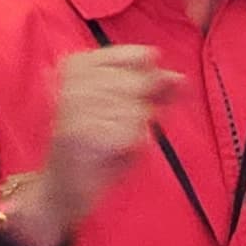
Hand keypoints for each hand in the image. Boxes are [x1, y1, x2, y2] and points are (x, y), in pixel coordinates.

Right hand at [28, 44, 180, 245]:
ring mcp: (73, 103)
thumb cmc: (99, 147)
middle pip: (140, 84)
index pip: (139, 56)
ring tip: (113, 140)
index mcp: (78, 64)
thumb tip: (181, 77)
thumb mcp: (129, 112)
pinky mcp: (79, 131)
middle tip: (118, 128)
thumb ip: (155, 92)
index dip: (149, 83)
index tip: (134, 102)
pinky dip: (132, 146)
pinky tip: (114, 150)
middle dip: (142, 111)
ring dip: (135, 130)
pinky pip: (132, 133)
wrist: (63, 189)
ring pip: (138, 110)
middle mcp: (72, 78)